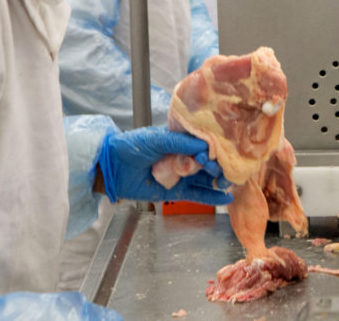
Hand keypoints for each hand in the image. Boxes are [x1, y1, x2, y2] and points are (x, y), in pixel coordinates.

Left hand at [97, 126, 233, 204]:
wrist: (111, 167)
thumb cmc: (131, 146)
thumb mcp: (157, 139)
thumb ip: (181, 143)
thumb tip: (206, 147)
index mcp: (181, 139)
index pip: (205, 143)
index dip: (216, 147)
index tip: (222, 152)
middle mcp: (184, 157)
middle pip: (209, 162)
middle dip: (219, 165)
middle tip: (222, 170)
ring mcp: (181, 175)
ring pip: (206, 179)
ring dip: (218, 181)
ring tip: (228, 183)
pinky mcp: (176, 193)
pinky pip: (196, 196)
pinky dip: (211, 198)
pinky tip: (225, 199)